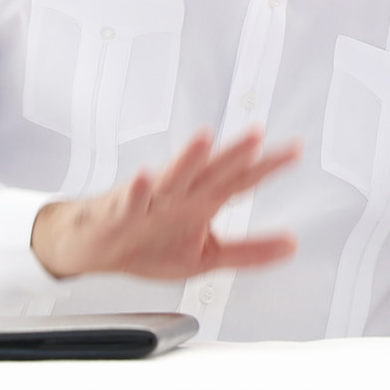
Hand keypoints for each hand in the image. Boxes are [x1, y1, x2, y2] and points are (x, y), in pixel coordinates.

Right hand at [30, 127, 301, 278]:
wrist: (94, 249)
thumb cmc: (149, 244)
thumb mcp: (207, 256)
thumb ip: (249, 251)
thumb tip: (293, 245)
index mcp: (202, 201)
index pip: (241, 180)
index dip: (267, 166)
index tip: (295, 150)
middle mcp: (180, 194)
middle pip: (211, 171)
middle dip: (234, 153)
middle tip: (257, 134)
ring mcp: (149, 200)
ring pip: (172, 177)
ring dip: (187, 158)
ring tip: (204, 139)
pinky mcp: (119, 212)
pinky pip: (129, 201)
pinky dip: (137, 190)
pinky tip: (145, 176)